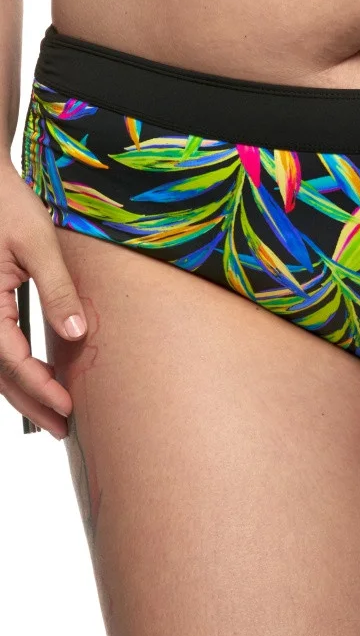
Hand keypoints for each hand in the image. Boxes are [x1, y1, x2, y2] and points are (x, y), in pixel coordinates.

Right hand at [0, 163, 86, 438]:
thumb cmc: (8, 205)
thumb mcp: (39, 244)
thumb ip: (57, 290)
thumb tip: (77, 334)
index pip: (12, 359)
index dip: (41, 387)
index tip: (69, 407)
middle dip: (30, 403)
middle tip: (62, 430)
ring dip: (21, 391)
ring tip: (52, 416)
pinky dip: (13, 368)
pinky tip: (37, 379)